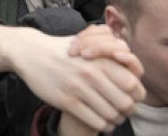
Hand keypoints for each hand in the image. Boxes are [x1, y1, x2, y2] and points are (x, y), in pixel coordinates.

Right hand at [11, 29, 144, 132]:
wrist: (31, 53)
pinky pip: (95, 121)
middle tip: (122, 111)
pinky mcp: (67, 101)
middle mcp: (92, 74)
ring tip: (112, 118)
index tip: (131, 97)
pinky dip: (103, 126)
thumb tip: (131, 61)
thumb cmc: (63, 49)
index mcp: (101, 59)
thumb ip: (110, 49)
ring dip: (115, 120)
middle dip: (127, 110)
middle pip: (125, 103)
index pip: (133, 84)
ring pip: (111, 115)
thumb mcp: (88, 42)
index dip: (136, 95)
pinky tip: (101, 122)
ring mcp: (79, 88)